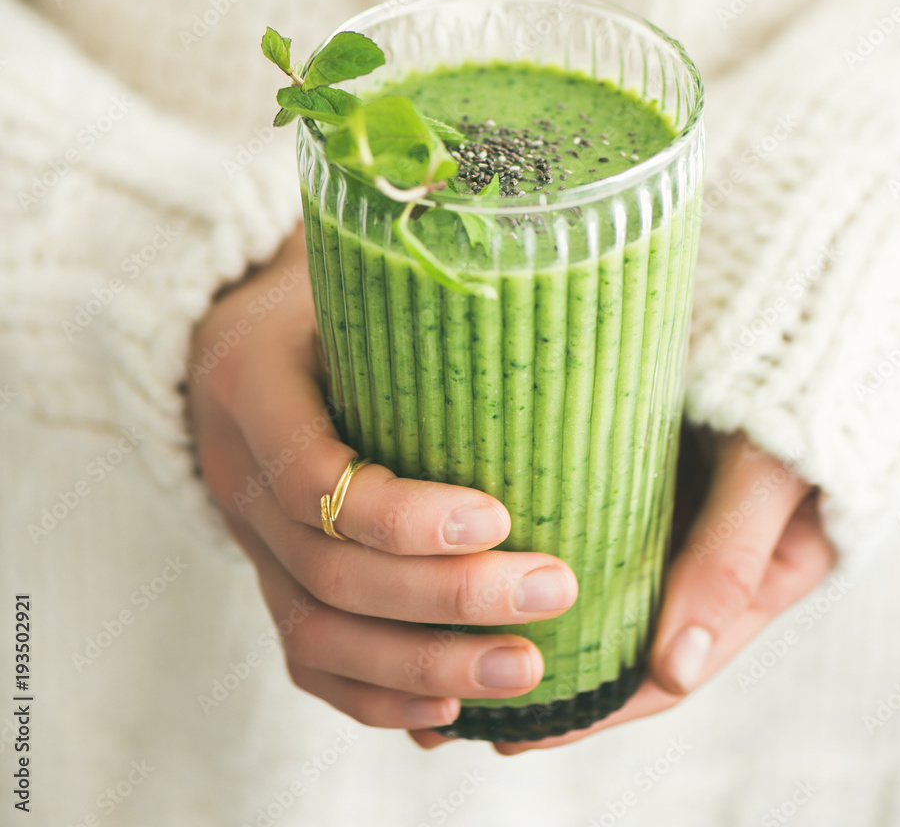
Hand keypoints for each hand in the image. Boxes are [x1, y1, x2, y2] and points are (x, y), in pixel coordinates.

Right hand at [185, 225, 577, 729]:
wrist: (241, 330)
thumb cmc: (327, 293)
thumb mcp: (360, 274)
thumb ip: (435, 299)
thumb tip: (581, 321)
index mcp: (252, 379)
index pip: (311, 474)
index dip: (403, 514)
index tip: (500, 515)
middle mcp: (234, 468)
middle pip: (329, 570)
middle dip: (446, 597)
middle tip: (553, 590)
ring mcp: (246, 534)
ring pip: (317, 632)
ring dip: (424, 665)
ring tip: (525, 669)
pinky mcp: (269, 573)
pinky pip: (306, 656)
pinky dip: (377, 694)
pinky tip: (451, 708)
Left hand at [412, 432, 834, 752]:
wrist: (799, 319)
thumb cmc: (794, 391)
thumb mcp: (767, 474)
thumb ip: (732, 560)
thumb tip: (677, 670)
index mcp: (749, 588)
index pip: (662, 673)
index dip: (592, 710)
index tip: (518, 732)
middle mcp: (702, 566)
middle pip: (621, 646)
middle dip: (550, 682)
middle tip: (461, 712)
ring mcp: (670, 523)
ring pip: (601, 595)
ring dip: (537, 624)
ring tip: (453, 649)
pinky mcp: (640, 481)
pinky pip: (591, 534)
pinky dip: (544, 559)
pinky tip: (487, 568)